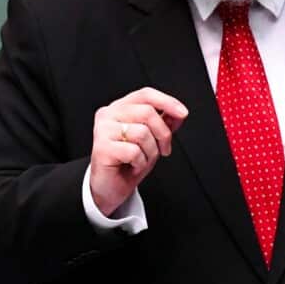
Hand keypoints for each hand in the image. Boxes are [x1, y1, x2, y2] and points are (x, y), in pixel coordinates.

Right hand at [89, 87, 188, 216]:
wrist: (109, 189)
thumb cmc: (129, 163)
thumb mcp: (152, 141)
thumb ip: (164, 124)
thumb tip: (178, 113)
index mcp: (120, 108)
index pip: (145, 94)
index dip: (167, 102)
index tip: (183, 114)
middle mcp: (108, 115)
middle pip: (147, 112)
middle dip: (163, 134)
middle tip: (163, 149)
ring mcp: (102, 130)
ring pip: (142, 133)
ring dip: (150, 152)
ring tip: (142, 160)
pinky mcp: (101, 148)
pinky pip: (133, 151)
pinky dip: (140, 163)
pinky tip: (132, 166)